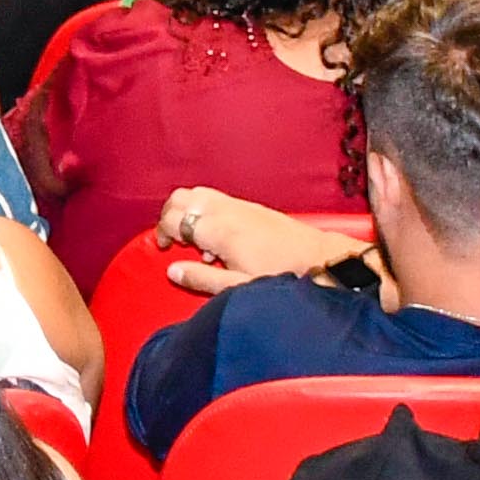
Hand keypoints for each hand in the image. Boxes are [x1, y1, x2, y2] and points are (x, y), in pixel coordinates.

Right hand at [155, 190, 361, 288]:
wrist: (318, 258)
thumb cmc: (280, 275)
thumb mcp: (239, 286)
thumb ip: (202, 279)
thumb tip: (173, 271)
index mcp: (219, 230)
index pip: (174, 218)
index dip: (161, 232)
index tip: (164, 248)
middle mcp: (225, 210)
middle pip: (181, 198)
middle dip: (169, 216)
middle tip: (172, 239)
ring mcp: (238, 204)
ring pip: (196, 193)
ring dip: (186, 210)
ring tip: (193, 237)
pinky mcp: (250, 206)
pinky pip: (214, 197)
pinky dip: (203, 209)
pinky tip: (215, 235)